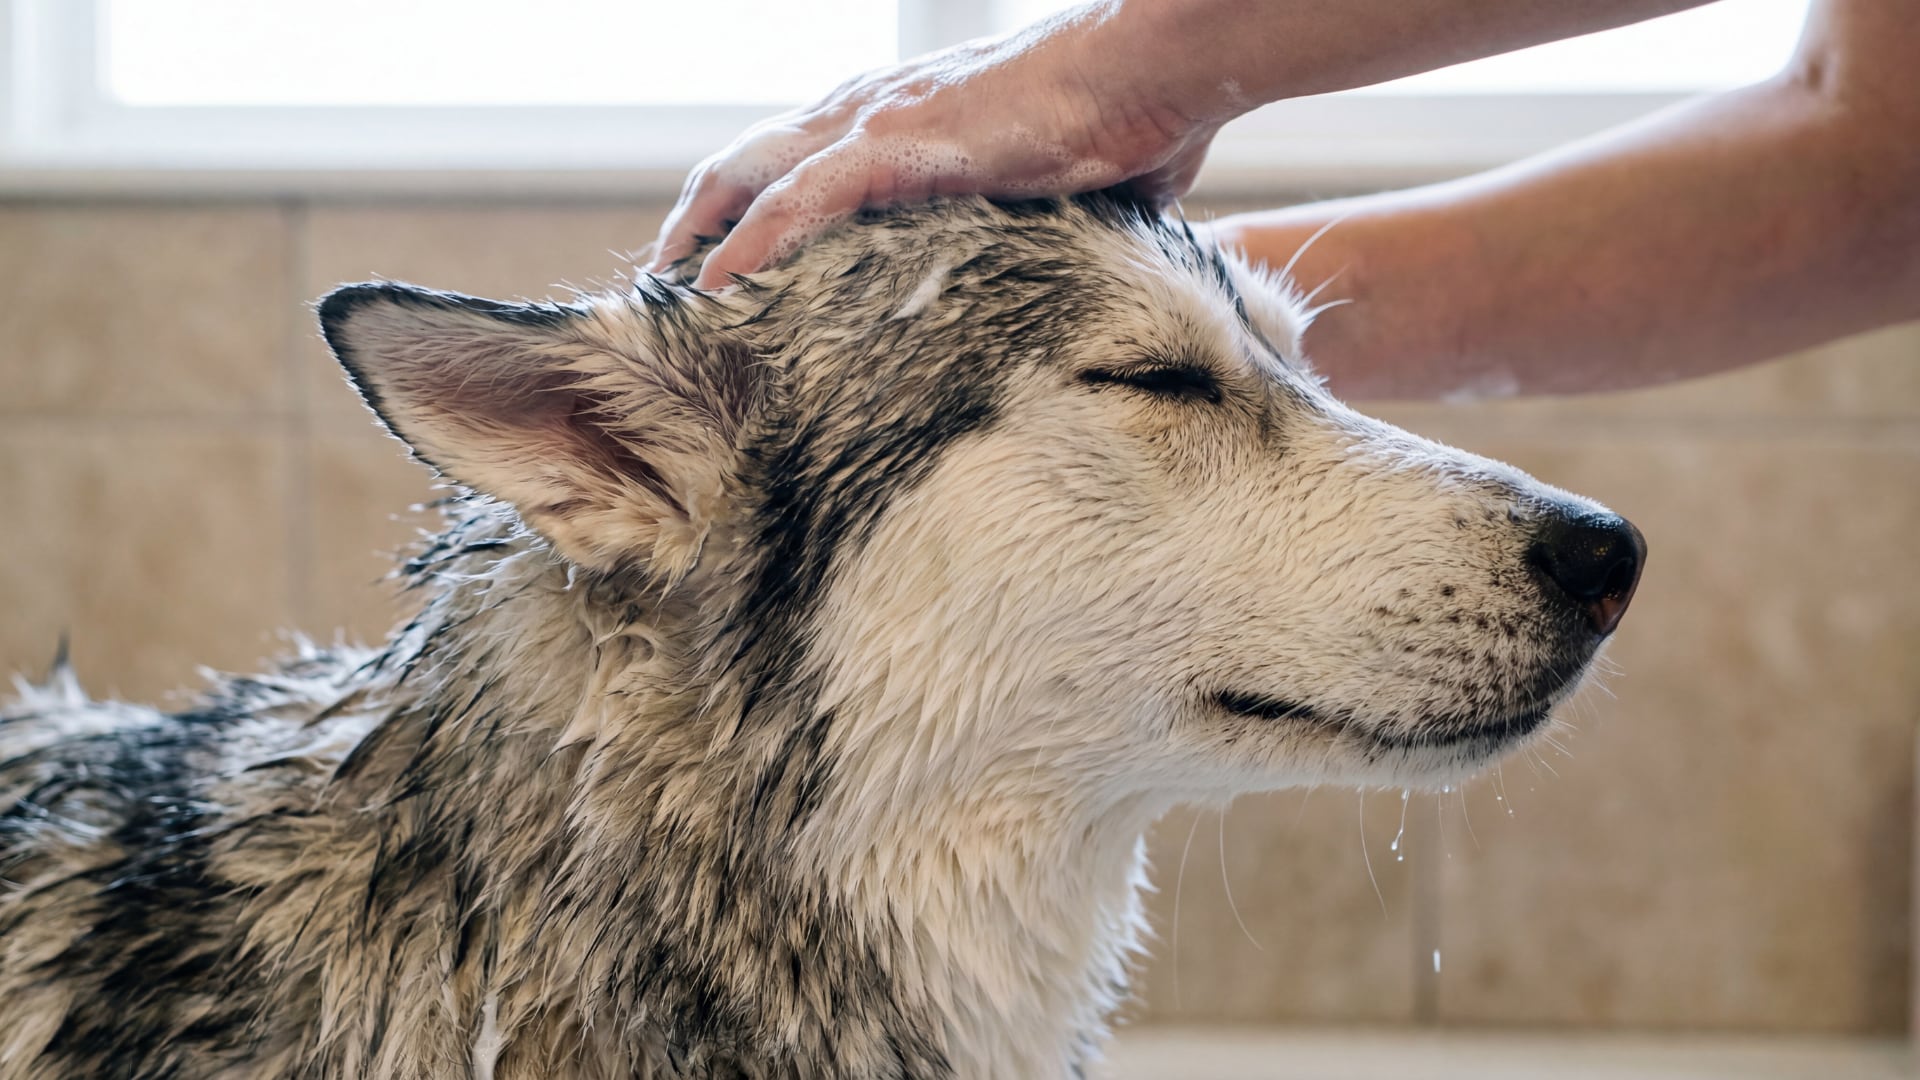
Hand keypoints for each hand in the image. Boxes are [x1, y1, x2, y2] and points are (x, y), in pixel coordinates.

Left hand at [649, 5, 1225, 288]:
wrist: (1150, 67)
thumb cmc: (1128, 117)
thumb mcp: (1070, 186)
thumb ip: (1048, 224)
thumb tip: (1086, 277)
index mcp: (896, 116)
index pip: (792, 164)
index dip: (744, 215)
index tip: (720, 275)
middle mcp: (864, 109)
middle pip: (740, 166)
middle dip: (693, 230)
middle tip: (666, 299)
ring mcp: (870, 123)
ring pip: (745, 179)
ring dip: (697, 244)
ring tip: (665, 310)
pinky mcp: (890, 145)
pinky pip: (790, 206)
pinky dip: (745, 252)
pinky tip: (716, 298)